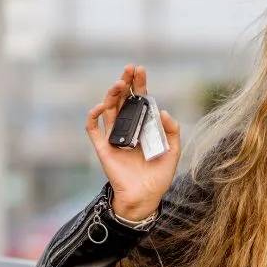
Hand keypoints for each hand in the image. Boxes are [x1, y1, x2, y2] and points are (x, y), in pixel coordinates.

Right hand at [85, 65, 181, 219]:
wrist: (146, 196)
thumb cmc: (159, 175)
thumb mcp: (173, 151)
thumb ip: (172, 131)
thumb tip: (162, 111)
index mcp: (143, 127)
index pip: (139, 101)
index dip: (139, 85)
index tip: (140, 70)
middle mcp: (128, 128)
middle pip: (123, 100)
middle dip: (125, 83)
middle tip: (129, 69)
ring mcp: (114, 137)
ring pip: (109, 109)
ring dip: (112, 95)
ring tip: (119, 83)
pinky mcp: (103, 148)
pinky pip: (93, 129)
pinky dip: (94, 115)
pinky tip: (102, 106)